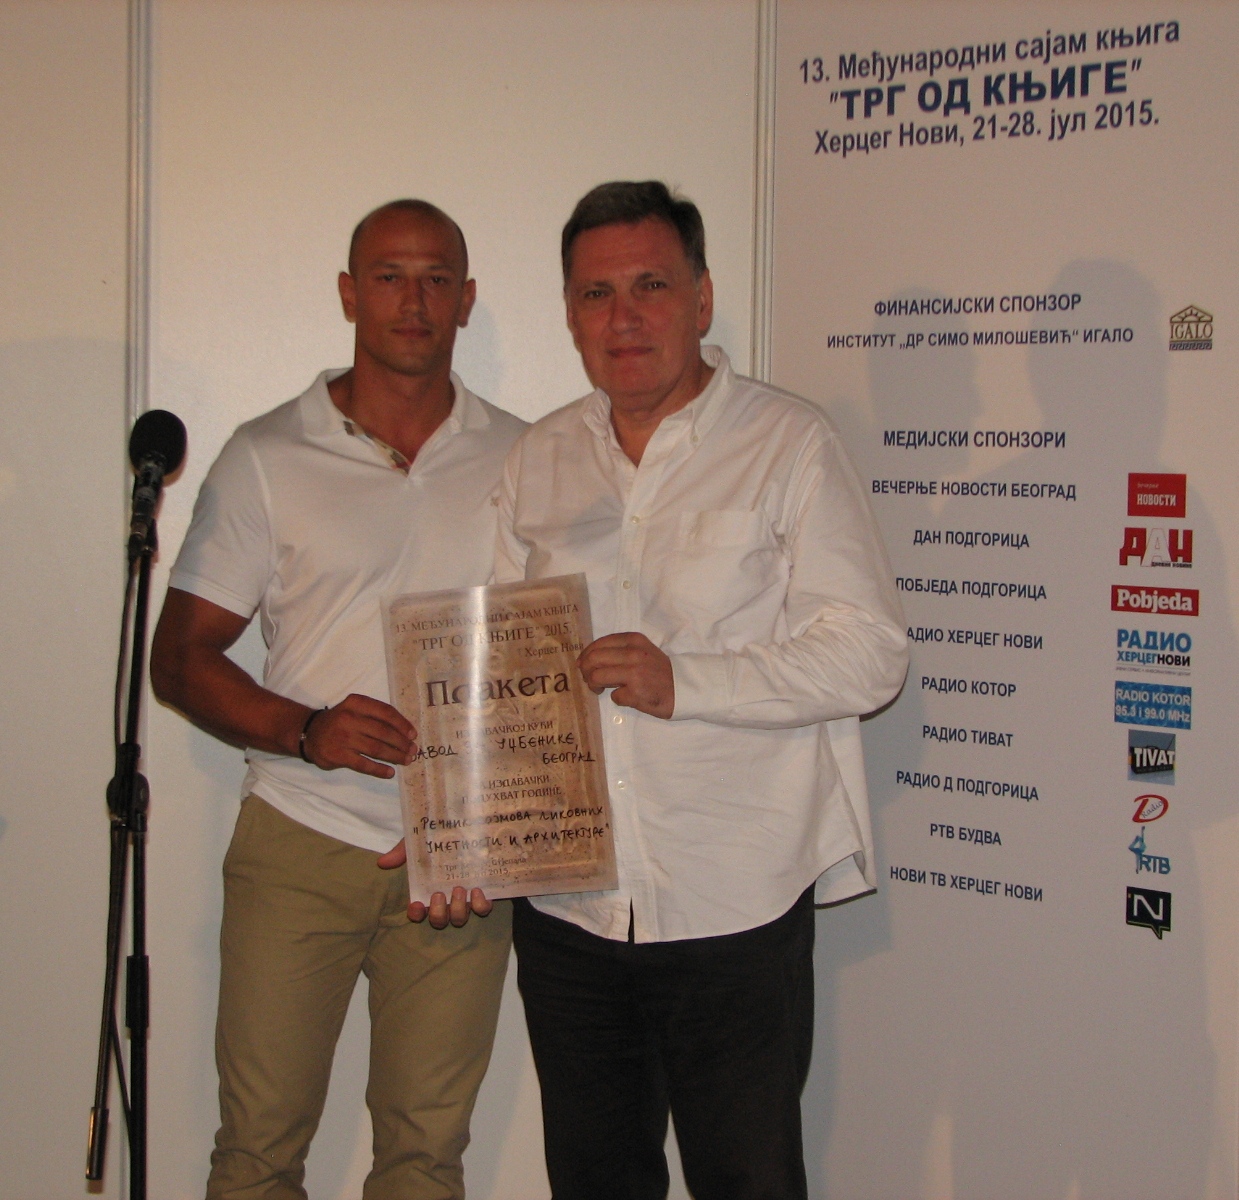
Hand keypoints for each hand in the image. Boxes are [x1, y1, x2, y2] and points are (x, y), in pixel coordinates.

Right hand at [302, 694, 415, 778]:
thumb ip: (375, 715)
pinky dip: (379, 769)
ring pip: (376, 748)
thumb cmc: (339, 721)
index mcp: (356, 703)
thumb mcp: (354, 709)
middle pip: (383, 732)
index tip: (413, 734)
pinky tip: (389, 772)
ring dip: (394, 756)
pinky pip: (364, 764)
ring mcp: (343, 737)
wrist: (308, 733)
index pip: (385, 712)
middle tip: (413, 750)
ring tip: (406, 760)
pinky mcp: (339, 755)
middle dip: (402, 743)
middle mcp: (349, 718)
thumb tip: (405, 731)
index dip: (402, 724)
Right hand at [377, 841, 493, 927]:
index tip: (416, 904)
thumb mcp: (419, 842)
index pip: (418, 913)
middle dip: (438, 913)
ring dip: (458, 910)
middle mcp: (446, 898)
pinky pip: (483, 909)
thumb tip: (382, 863)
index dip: (416, 914)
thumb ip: (402, 853)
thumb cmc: (439, 838)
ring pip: (459, 919)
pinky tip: (477, 891)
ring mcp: (465, 898)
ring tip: (459, 889)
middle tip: (439, 895)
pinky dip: (480, 906)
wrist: (467, 823)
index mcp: (428, 889)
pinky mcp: (484, 892)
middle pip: (439, 921)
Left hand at [577, 632, 673, 718]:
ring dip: (594, 685)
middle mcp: (633, 654)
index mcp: (633, 640)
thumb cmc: (659, 670)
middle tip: (590, 679)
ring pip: (597, 676)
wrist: (683, 687)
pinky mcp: (636, 693)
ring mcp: (634, 674)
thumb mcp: (642, 650)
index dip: (586, 655)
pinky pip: (613, 696)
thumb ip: (619, 650)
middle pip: (593, 659)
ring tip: (600, 689)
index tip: (583, 665)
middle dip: (586, 671)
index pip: (598, 644)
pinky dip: (617, 698)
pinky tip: (627, 696)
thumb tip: (586, 659)